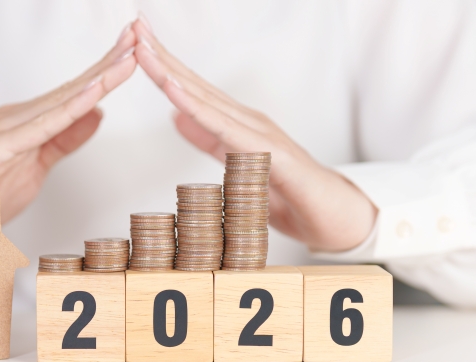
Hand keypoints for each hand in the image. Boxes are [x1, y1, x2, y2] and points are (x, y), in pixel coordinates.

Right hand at [0, 26, 137, 222]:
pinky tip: (94, 95)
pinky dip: (70, 109)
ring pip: (60, 101)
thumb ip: (64, 140)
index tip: (130, 53)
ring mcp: (4, 130)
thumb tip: (95, 116)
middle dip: (106, 63)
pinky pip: (41, 127)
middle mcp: (15, 118)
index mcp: (25, 122)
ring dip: (97, 79)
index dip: (103, 72)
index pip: (73, 93)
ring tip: (125, 59)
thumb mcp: (35, 167)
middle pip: (71, 88)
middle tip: (136, 38)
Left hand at [132, 18, 375, 251]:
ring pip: (206, 99)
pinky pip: (225, 128)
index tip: (135, 43)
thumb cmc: (296, 198)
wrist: (342, 222)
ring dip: (172, 73)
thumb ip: (211, 143)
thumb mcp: (239, 170)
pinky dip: (196, 107)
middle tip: (133, 25)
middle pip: (196, 85)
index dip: (164, 67)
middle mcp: (248, 122)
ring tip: (143, 49)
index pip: (194, 92)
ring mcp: (261, 134)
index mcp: (238, 126)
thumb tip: (177, 117)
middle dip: (162, 56)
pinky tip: (173, 90)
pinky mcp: (271, 154)